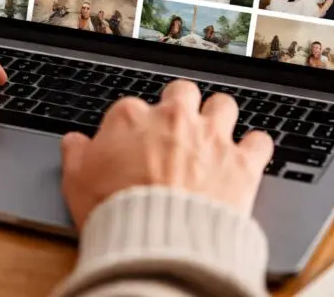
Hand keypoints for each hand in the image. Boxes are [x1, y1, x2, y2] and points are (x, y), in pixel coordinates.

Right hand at [61, 80, 273, 228]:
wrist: (158, 240)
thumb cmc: (115, 210)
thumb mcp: (76, 181)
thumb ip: (76, 155)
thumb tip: (74, 143)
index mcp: (132, 118)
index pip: (132, 107)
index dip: (133, 125)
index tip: (132, 142)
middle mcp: (173, 118)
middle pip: (181, 92)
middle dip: (180, 105)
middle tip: (176, 126)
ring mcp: (210, 138)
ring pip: (223, 105)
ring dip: (220, 116)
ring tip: (215, 132)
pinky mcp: (241, 163)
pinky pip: (259, 141)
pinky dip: (255, 147)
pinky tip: (249, 155)